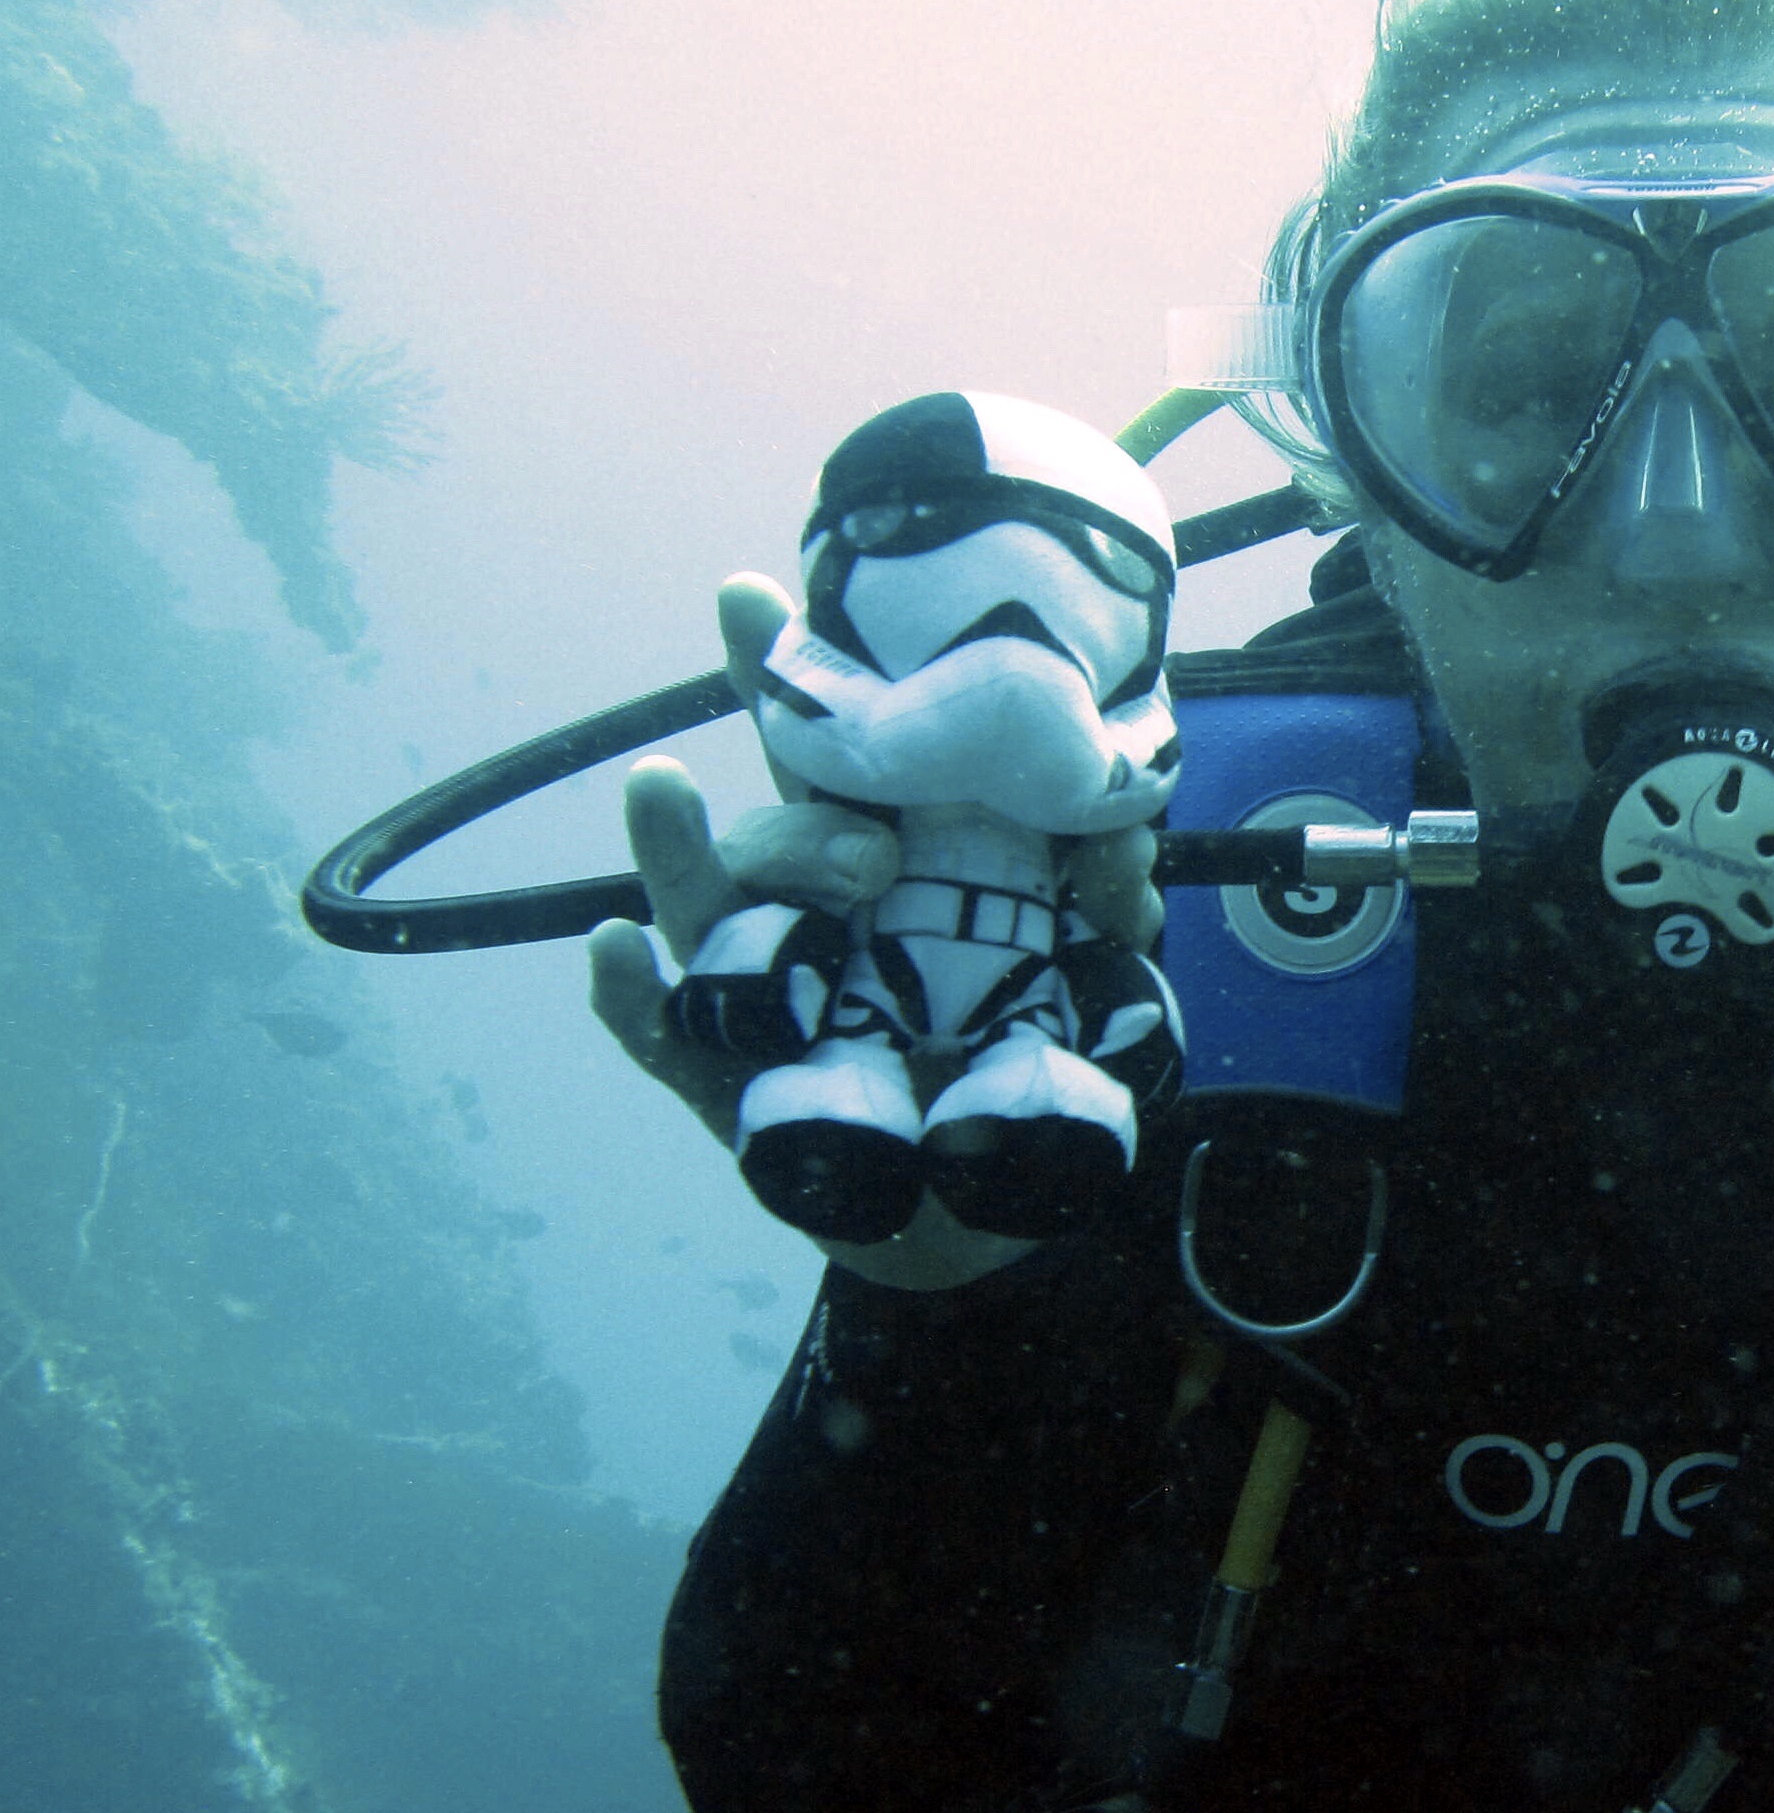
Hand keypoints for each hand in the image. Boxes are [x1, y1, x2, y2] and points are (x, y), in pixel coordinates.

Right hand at [583, 574, 1157, 1290]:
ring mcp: (759, 990)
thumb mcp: (1091, 983)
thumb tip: (1120, 843)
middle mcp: (812, 907)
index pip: (844, 745)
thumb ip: (1106, 908)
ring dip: (678, 848)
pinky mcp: (725, 1084)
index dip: (795, 668)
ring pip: (700, 904)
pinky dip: (627, 995)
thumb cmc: (1015, 1065)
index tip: (754, 593)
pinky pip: (659, 1035)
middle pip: (770, 801)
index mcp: (893, 856)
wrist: (983, 1218)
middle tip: (869, 842)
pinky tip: (613, 950)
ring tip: (661, 790)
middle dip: (771, 754)